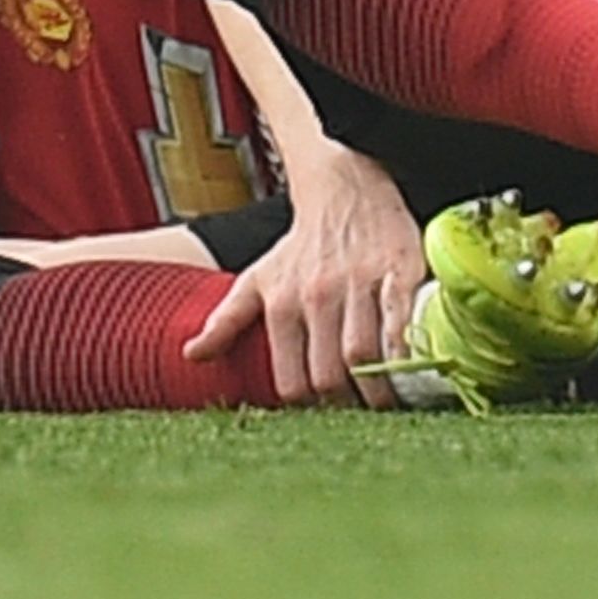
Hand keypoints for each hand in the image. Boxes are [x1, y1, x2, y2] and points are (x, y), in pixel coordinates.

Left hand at [189, 146, 425, 407]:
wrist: (344, 189)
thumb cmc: (301, 245)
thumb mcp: (256, 279)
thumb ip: (225, 320)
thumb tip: (190, 355)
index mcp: (281, 302)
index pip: (292, 381)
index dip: (310, 403)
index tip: (324, 408)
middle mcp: (317, 294)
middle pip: (330, 375)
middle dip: (345, 403)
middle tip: (359, 409)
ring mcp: (357, 283)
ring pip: (364, 355)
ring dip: (377, 389)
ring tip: (385, 400)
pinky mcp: (396, 270)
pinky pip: (399, 321)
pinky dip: (403, 352)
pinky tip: (407, 370)